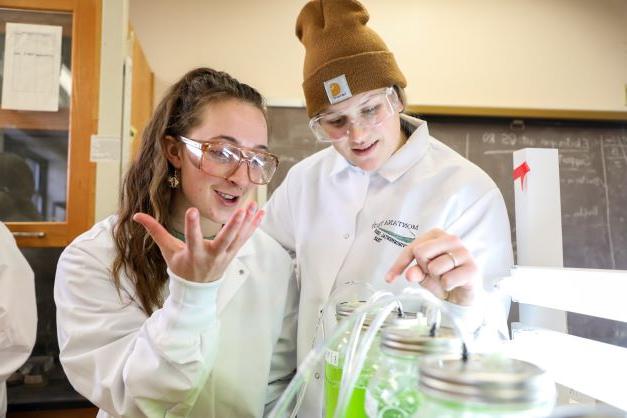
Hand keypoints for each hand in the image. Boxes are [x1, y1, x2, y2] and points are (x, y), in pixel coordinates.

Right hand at [132, 201, 263, 282]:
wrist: (197, 290)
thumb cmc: (181, 268)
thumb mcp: (167, 251)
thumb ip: (155, 231)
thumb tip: (137, 216)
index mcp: (194, 254)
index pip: (191, 238)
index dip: (191, 226)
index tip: (191, 210)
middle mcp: (212, 255)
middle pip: (224, 240)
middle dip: (233, 226)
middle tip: (241, 211)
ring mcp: (225, 255)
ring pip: (238, 238)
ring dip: (247, 222)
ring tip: (253, 205)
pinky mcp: (233, 253)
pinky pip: (245, 239)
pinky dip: (253, 227)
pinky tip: (260, 213)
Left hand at [384, 228, 479, 305]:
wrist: (463, 295)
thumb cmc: (442, 278)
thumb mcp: (423, 275)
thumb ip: (415, 272)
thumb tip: (410, 274)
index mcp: (437, 235)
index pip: (412, 248)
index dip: (399, 265)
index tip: (389, 279)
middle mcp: (452, 239)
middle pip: (421, 252)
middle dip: (423, 268)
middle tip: (432, 273)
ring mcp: (464, 252)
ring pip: (435, 267)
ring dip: (437, 278)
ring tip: (445, 278)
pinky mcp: (473, 268)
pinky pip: (447, 279)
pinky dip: (446, 286)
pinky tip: (454, 284)